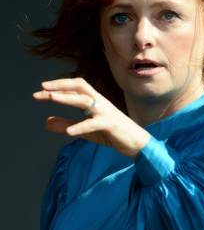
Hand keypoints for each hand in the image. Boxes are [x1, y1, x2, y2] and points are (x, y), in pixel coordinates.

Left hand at [32, 77, 150, 157]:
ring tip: (52, 98)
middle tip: (41, 90)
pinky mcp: (110, 125)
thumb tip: (46, 122)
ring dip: (67, 98)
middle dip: (60, 86)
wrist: (137, 142)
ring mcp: (106, 113)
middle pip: (80, 87)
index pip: (75, 87)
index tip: (40, 90)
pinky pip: (94, 124)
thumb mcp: (85, 130)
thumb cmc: (112, 134)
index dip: (58, 86)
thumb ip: (66, 124)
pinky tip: (69, 131)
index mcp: (95, 101)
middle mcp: (100, 103)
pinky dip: (80, 127)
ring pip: (85, 101)